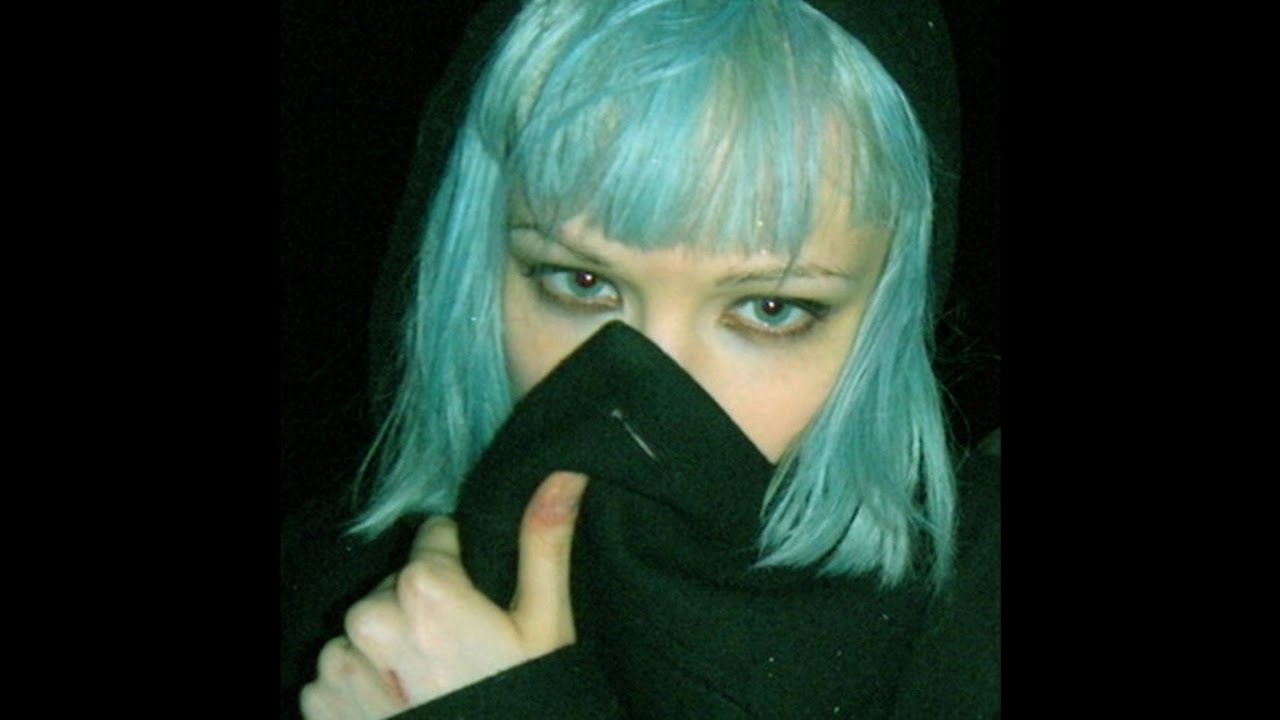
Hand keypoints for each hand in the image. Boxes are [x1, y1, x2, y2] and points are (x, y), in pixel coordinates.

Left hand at [300, 471, 588, 719]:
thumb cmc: (525, 698)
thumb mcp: (547, 625)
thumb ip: (544, 542)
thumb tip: (563, 473)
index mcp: (423, 587)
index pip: (434, 538)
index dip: (461, 566)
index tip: (479, 604)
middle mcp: (369, 617)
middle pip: (396, 583)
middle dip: (421, 606)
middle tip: (459, 651)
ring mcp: (340, 663)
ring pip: (366, 628)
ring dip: (389, 646)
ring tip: (431, 684)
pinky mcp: (320, 703)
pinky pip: (339, 671)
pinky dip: (363, 683)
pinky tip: (402, 706)